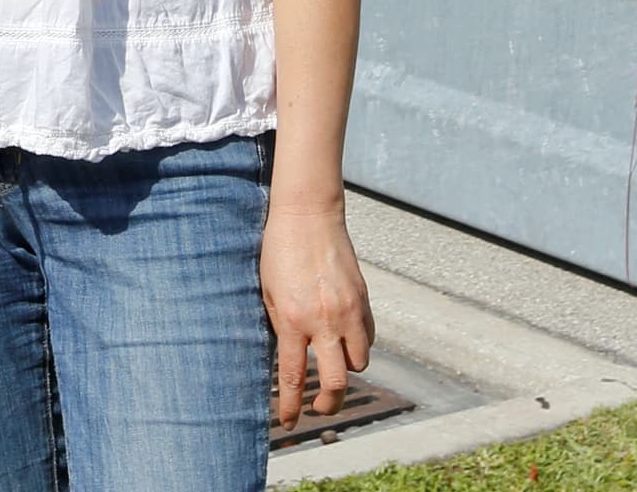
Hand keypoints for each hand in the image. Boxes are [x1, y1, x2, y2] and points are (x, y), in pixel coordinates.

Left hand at [262, 200, 372, 428]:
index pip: (293, 378)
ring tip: (331, 367)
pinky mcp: (364, 300)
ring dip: (345, 372)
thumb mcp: (267, 292)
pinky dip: (359, 346)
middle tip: (318, 408)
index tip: (288, 422)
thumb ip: (280, 327)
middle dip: (328, 404)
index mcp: (293, 321)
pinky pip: (368, 338)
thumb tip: (287, 359)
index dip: (290, 406)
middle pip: (335, 382)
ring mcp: (349, 311)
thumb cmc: (279, 251)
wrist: (308, 215)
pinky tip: (345, 340)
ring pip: (359, 363)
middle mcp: (325, 321)